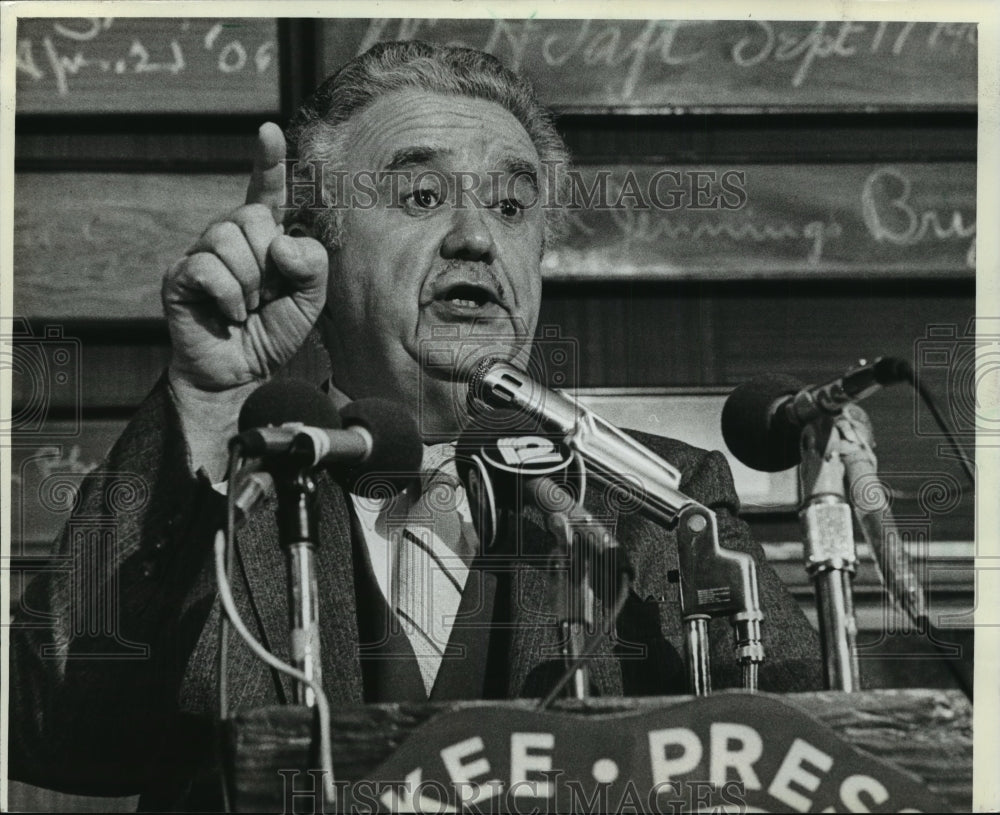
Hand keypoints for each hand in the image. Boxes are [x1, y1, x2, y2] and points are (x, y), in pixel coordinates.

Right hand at [163, 122, 328, 393]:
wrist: (242, 373)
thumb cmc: (274, 331)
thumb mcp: (311, 299)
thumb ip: (313, 264)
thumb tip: (282, 243)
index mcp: (263, 236)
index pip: (266, 190)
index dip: (268, 161)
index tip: (269, 131)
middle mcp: (229, 236)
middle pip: (252, 216)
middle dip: (269, 261)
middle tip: (267, 294)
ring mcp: (201, 253)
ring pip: (228, 239)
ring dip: (250, 283)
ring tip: (249, 306)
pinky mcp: (180, 276)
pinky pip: (210, 268)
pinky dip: (230, 297)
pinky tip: (230, 314)